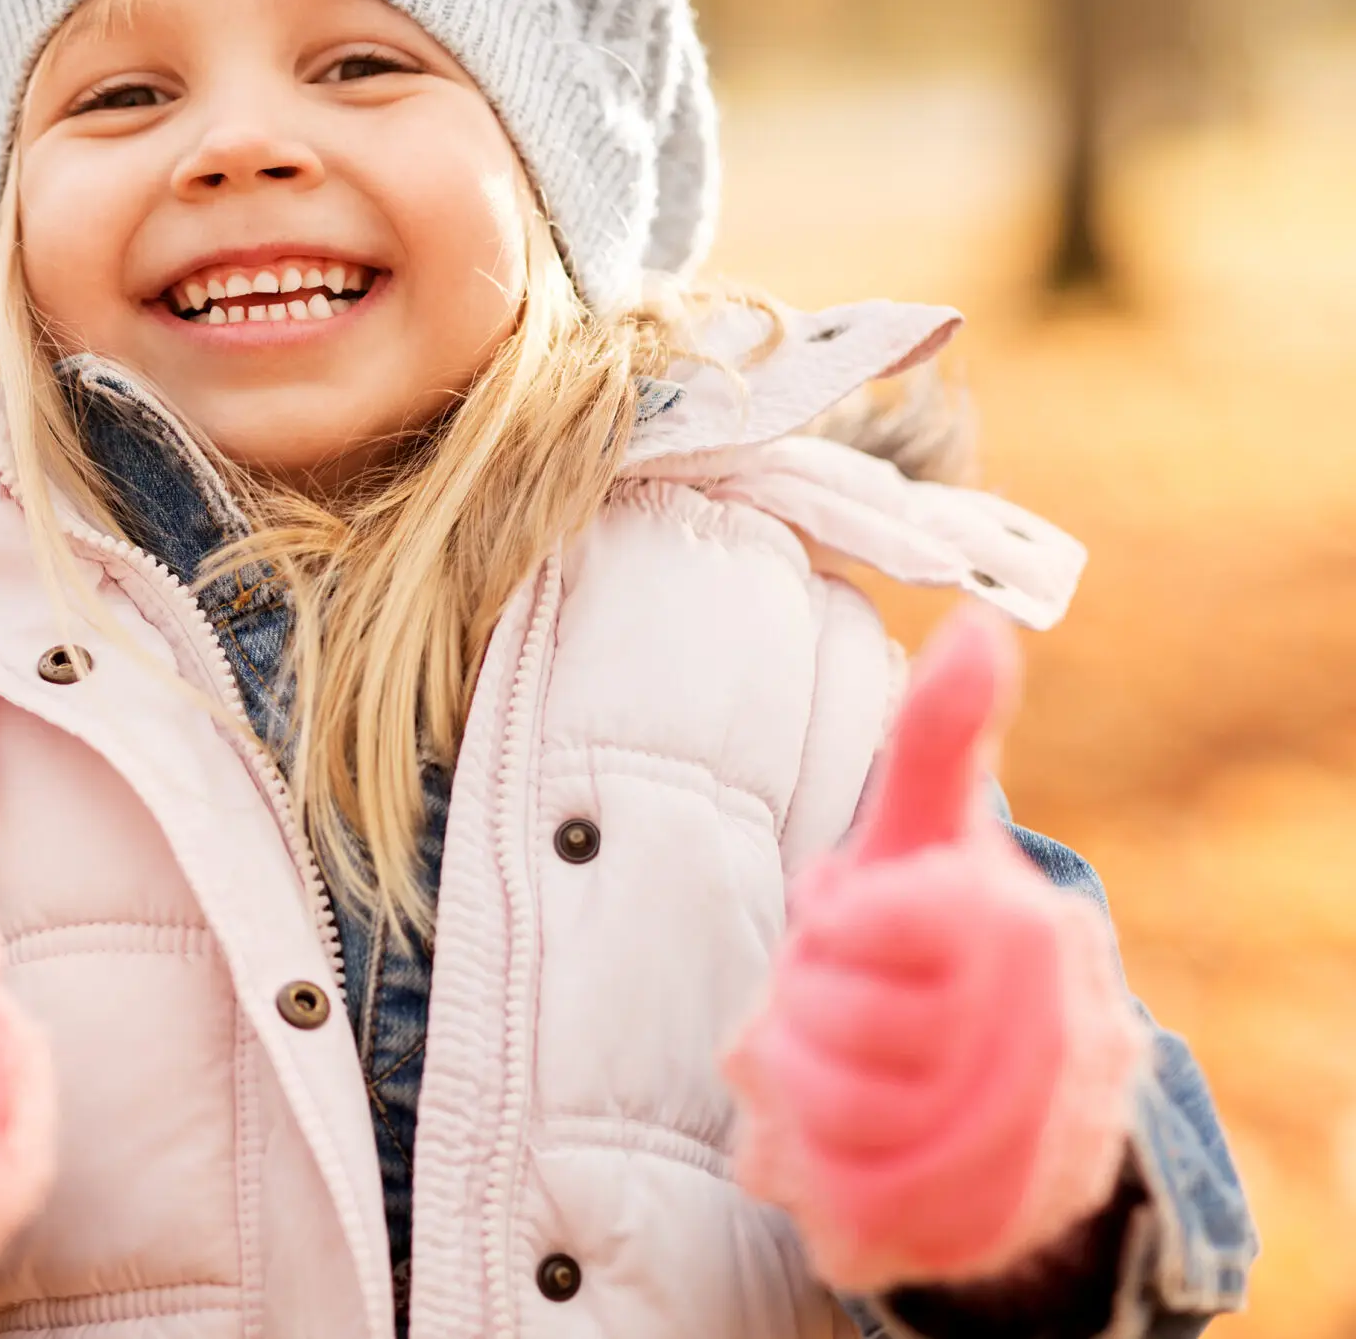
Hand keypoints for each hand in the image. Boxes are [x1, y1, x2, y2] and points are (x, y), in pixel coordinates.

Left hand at [722, 607, 1143, 1290]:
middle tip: (833, 1006)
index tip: (846, 923)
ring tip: (830, 1071)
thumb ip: (940, 737)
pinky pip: (855, 1213)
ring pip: (830, 1123)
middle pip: (831, 1029)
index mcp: (1025, 926)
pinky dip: (820, 1181)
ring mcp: (1026, 1142)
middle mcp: (1052, 1040)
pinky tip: (837, 1149)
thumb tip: (979, 622)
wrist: (1015, 1103)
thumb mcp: (928, 832)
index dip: (832, 929)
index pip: (860, 925)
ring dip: (799, 1099)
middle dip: (804, 1016)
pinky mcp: (984, 1228)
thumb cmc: (937, 939)